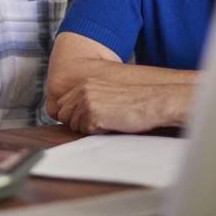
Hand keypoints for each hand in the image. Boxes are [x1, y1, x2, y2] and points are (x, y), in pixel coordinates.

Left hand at [55, 78, 172, 134]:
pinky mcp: (92, 112)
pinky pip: (85, 131)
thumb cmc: (133, 103)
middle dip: (78, 123)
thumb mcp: (106, 95)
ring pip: (74, 125)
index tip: (88, 119)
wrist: (153, 102)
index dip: (73, 116)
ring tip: (109, 120)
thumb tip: (69, 117)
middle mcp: (83, 89)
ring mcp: (86, 100)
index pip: (62, 105)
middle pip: (63, 115)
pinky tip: (112, 123)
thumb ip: (87, 101)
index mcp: (85, 84)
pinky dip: (98, 131)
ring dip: (90, 128)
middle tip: (100, 121)